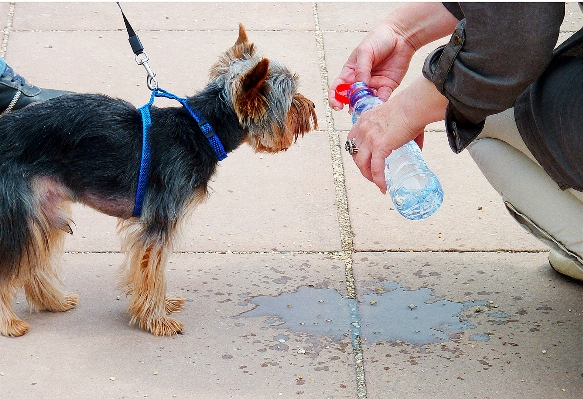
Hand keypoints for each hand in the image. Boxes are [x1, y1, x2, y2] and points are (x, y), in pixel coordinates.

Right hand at [328, 22, 415, 110]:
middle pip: (351, 98)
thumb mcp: (365, 51)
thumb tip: (359, 87)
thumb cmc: (379, 39)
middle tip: (354, 108)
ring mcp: (373, 85)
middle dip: (351, 105)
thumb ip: (361, 70)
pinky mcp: (387, 87)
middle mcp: (360, 80)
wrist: (400, 35)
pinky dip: (378, 104)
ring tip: (366, 107)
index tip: (337, 106)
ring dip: (364, 106)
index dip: (334, 98)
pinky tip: (377, 105)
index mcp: (350, 72)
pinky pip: (381, 99)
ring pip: (366, 101)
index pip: (337, 88)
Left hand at [347, 76, 448, 192]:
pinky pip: (376, 168)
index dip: (356, 152)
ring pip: (362, 164)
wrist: (414, 105)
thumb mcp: (397, 118)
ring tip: (377, 182)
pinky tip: (383, 186)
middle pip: (355, 154)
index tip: (364, 160)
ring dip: (368, 175)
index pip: (352, 140)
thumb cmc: (411, 109)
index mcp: (364, 120)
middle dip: (362, 167)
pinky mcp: (379, 146)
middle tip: (372, 174)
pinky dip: (379, 180)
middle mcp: (363, 129)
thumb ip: (401, 133)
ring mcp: (369, 138)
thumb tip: (417, 149)